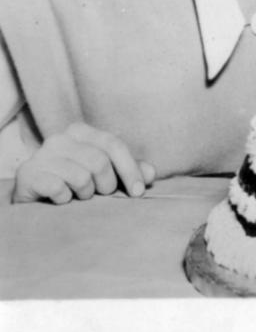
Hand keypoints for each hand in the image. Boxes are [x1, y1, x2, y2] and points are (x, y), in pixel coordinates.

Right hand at [11, 123, 155, 204]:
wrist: (34, 196)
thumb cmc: (74, 182)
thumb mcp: (104, 174)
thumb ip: (129, 171)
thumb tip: (151, 173)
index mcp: (81, 131)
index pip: (114, 145)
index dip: (130, 170)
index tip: (138, 192)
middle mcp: (60, 138)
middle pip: (100, 162)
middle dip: (107, 185)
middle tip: (102, 194)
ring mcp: (42, 155)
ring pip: (81, 177)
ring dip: (86, 194)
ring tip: (79, 196)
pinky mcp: (28, 174)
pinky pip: (59, 189)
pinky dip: (66, 199)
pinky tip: (62, 199)